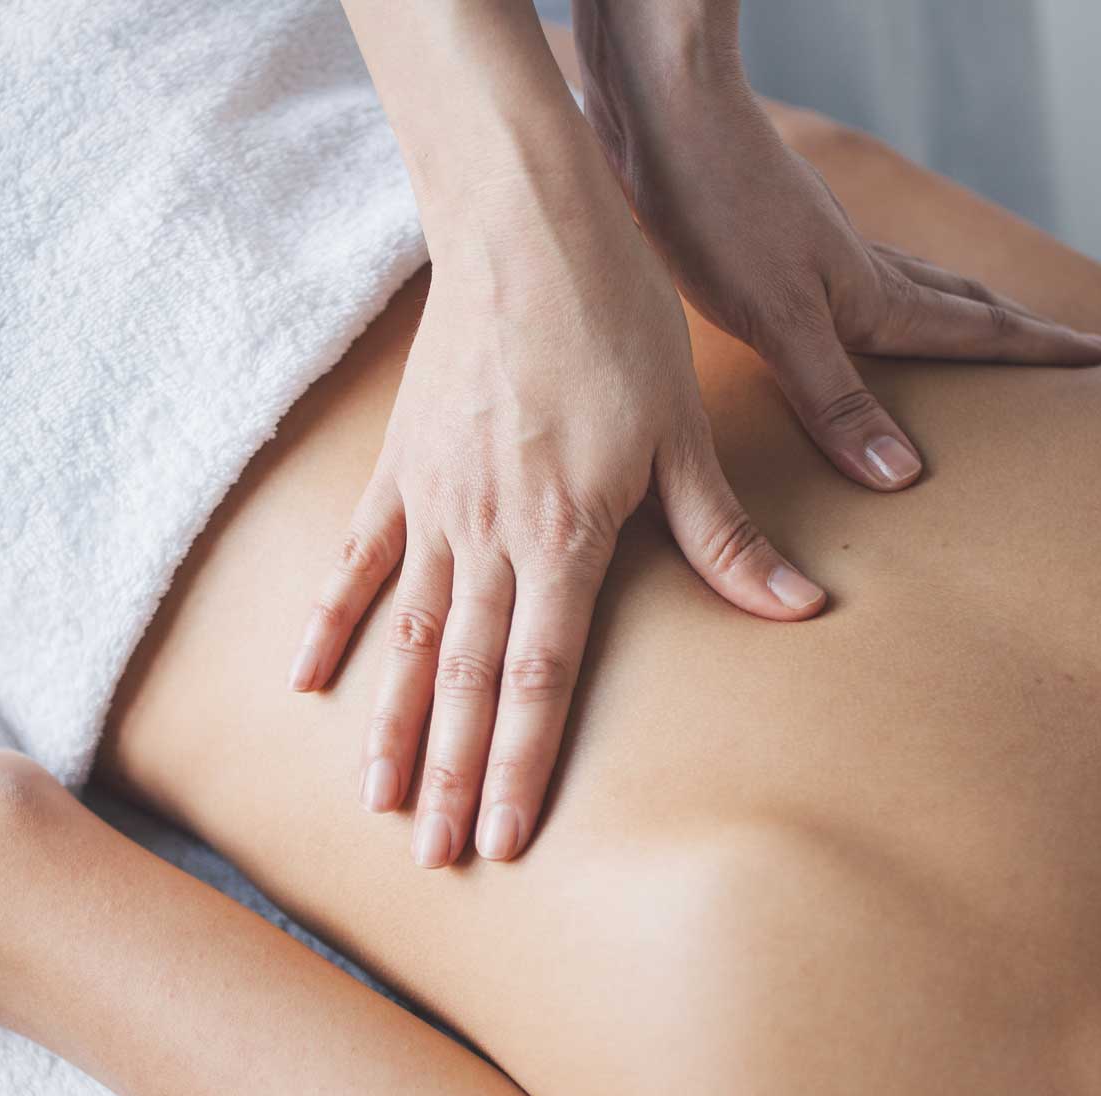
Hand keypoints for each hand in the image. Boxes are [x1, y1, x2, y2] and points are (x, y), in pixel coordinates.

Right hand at [288, 197, 824, 867]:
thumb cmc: (617, 322)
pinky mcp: (398, 469)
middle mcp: (486, 538)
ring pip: (402, 639)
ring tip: (374, 805)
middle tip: (431, 863)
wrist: (526, 227)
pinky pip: (356, 562)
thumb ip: (723, 536)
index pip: (536, 680)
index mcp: (563, 537)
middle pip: (461, 682)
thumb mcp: (687, 432)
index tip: (502, 843)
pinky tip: (304, 683)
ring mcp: (431, 506)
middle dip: (448, 778)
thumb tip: (797, 609)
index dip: (517, 768)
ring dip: (388, 728)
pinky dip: (330, 624)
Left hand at [577, 14, 1100, 489]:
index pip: (979, 330)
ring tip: (975, 332)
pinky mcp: (768, 235)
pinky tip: (843, 304)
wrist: (664, 116)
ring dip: (950, 311)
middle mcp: (857, 268)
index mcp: (872, 296)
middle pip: (956, 301)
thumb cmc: (717, 212)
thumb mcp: (777, 321)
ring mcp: (816, 246)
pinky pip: (847, 278)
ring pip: (908, 285)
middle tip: (1067, 346)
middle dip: (1013, 330)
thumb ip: (836, 398)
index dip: (1041, 349)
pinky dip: (878, 299)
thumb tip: (905, 474)